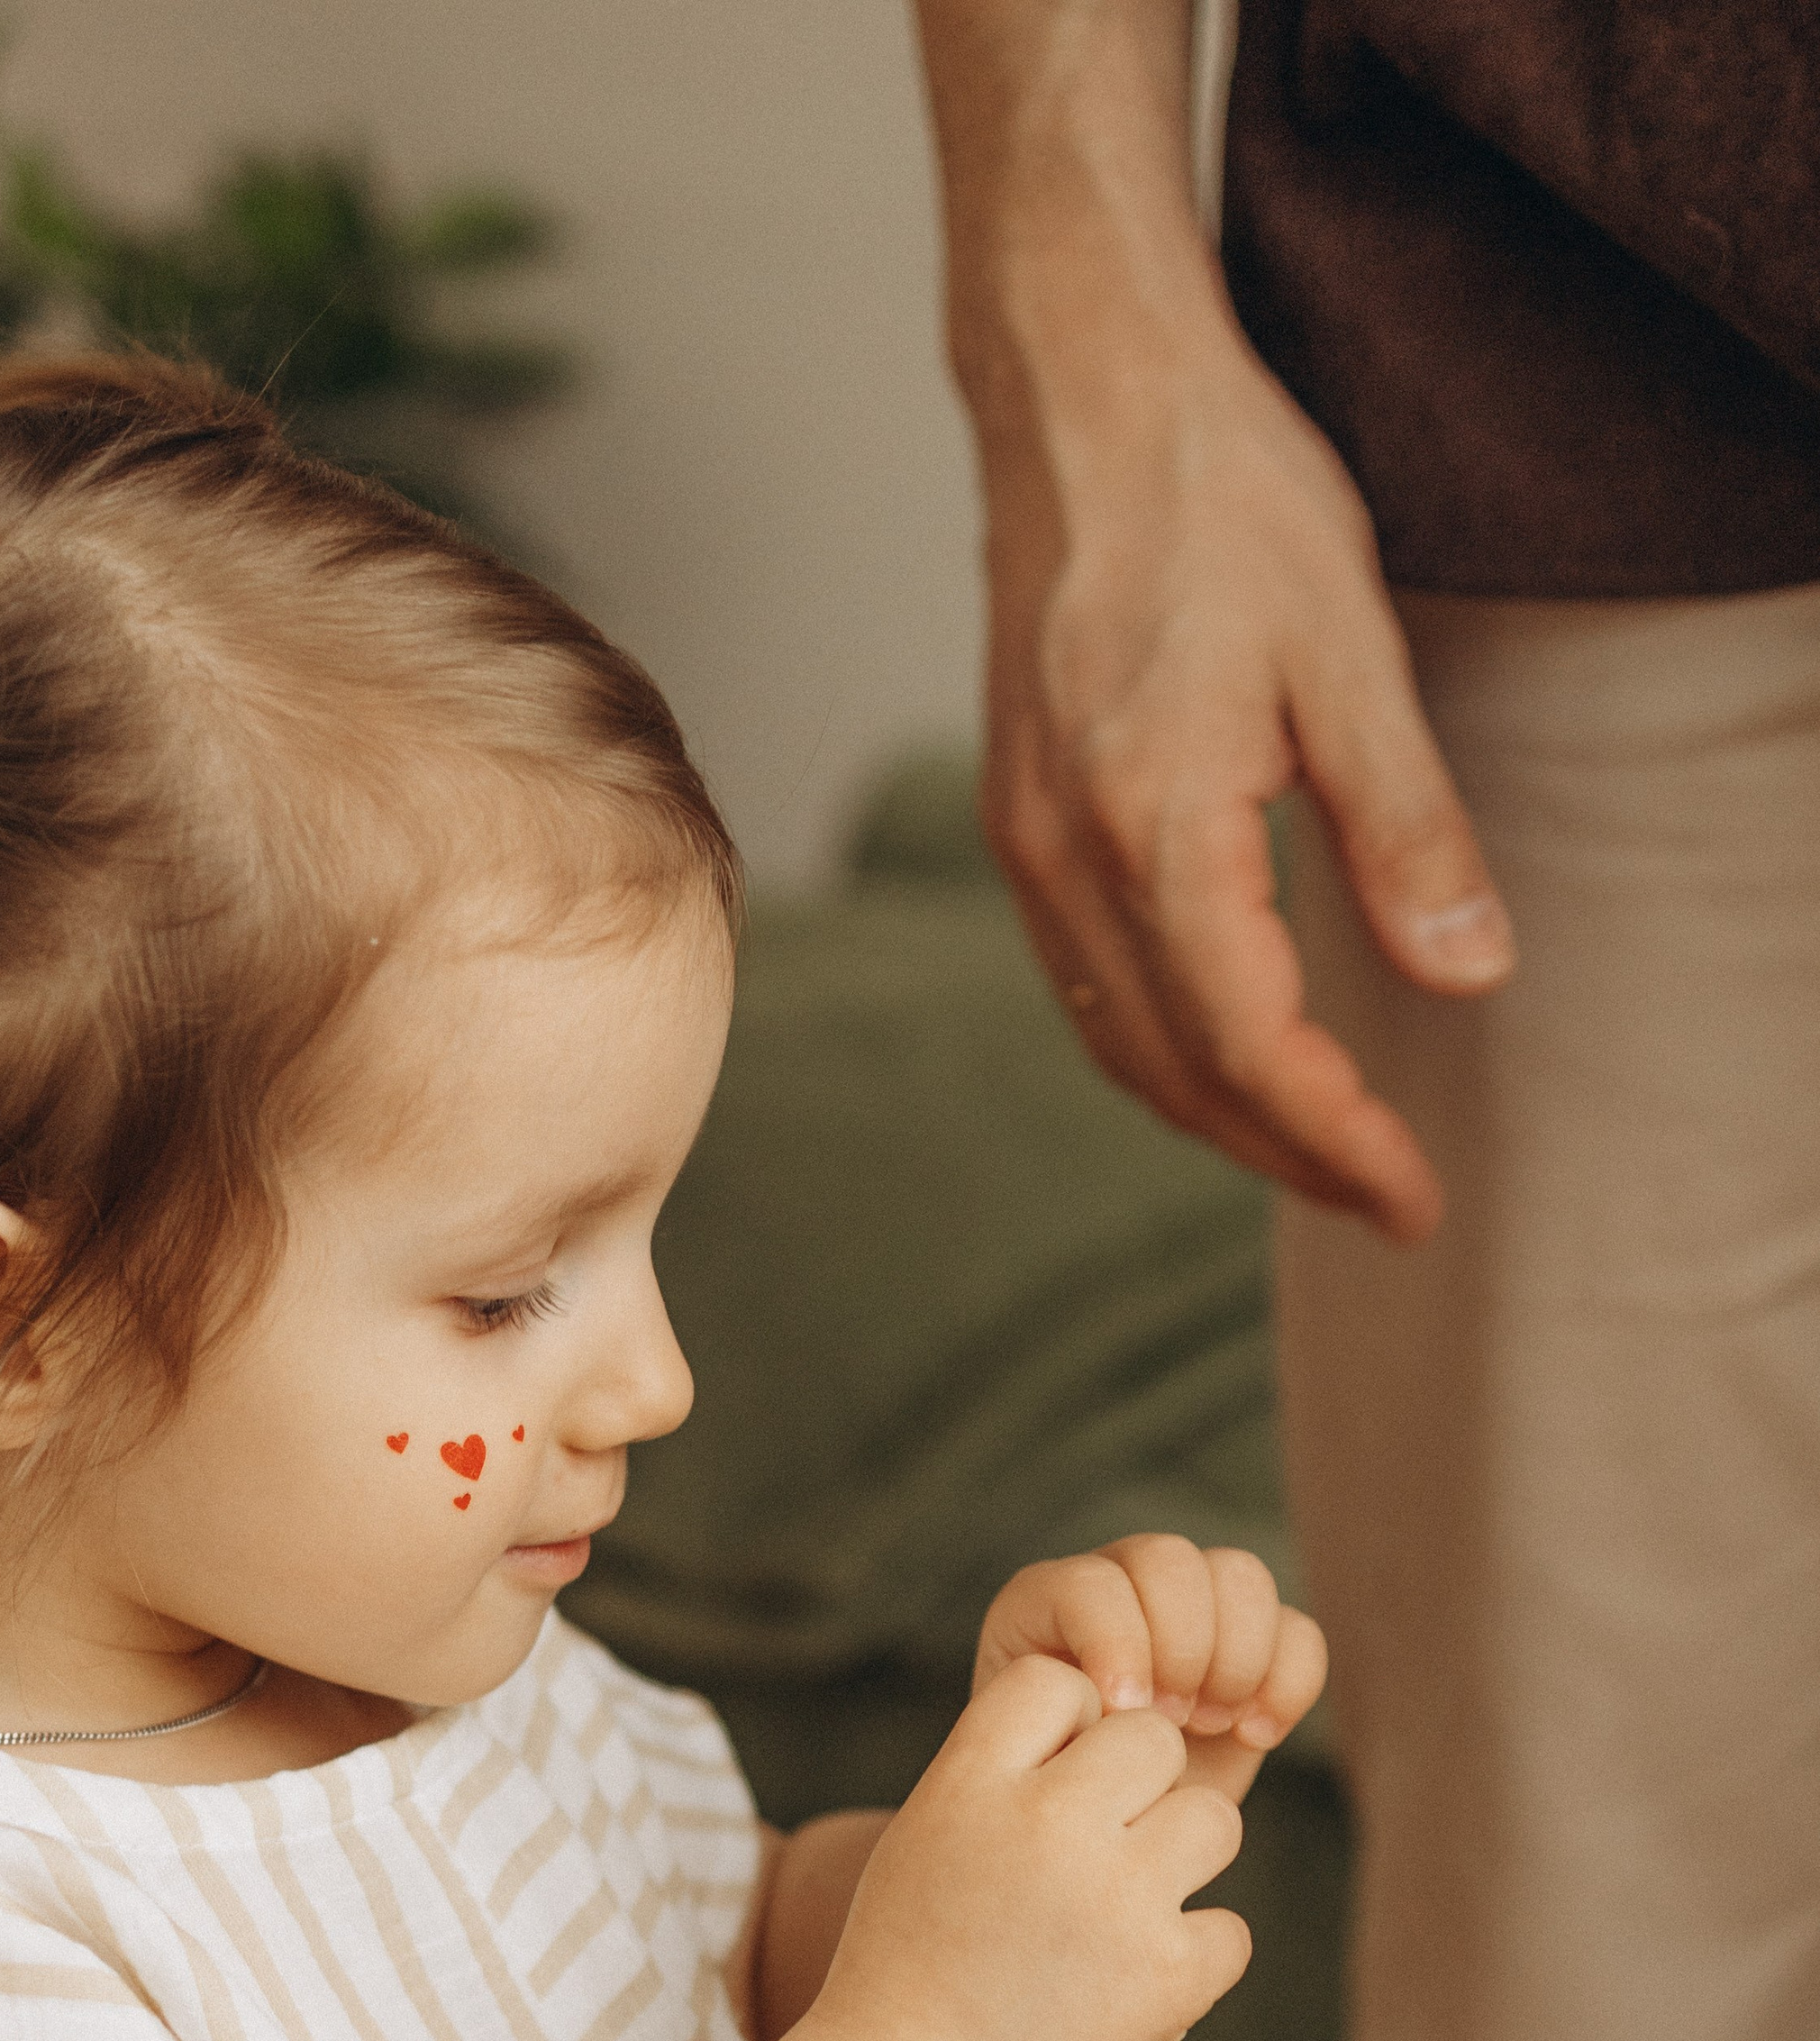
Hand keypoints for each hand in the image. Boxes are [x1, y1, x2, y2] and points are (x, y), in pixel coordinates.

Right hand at [805, 1651, 1248, 2040]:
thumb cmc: (918, 1952)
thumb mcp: (931, 1832)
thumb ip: (1009, 1767)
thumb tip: (1128, 1719)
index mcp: (970, 1783)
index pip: (1059, 1683)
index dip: (1067, 1728)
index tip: (1046, 1789)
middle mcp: (1044, 1826)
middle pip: (1152, 1741)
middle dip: (1138, 1790)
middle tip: (1094, 1857)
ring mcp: (1114, 1900)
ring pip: (1214, 1821)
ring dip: (1179, 1862)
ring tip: (1117, 1916)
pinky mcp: (1167, 1976)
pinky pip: (1229, 1929)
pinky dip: (1189, 1960)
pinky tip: (1127, 1985)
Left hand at [972, 1536, 1325, 1802]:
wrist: (1101, 1830)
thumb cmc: (1049, 1792)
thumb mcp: (1031, 1758)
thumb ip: (1055, 1717)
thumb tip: (1119, 1704)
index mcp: (1047, 1601)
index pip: (1092, 1582)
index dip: (1117, 1641)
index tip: (1120, 1713)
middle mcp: (1122, 1585)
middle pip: (1170, 1560)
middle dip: (1181, 1645)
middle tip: (1170, 1720)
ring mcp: (1194, 1608)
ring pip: (1241, 1577)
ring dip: (1236, 1658)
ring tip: (1212, 1727)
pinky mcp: (1253, 1646)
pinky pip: (1298, 1630)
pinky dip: (1289, 1683)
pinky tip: (1254, 1737)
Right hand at [974, 315, 1511, 1244]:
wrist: (1080, 393)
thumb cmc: (1222, 495)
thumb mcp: (1352, 651)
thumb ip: (1406, 827)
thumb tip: (1468, 973)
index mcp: (1153, 826)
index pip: (1249, 1045)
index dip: (1335, 1138)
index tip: (1413, 1193)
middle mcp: (1068, 856)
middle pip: (1174, 1073)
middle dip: (1284, 1154)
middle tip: (1385, 1197)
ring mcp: (1028, 843)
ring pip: (1118, 1042)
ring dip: (1218, 1117)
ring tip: (1317, 1148)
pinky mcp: (1021, 818)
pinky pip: (1084, 984)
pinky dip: (1158, 1050)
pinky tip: (1221, 1053)